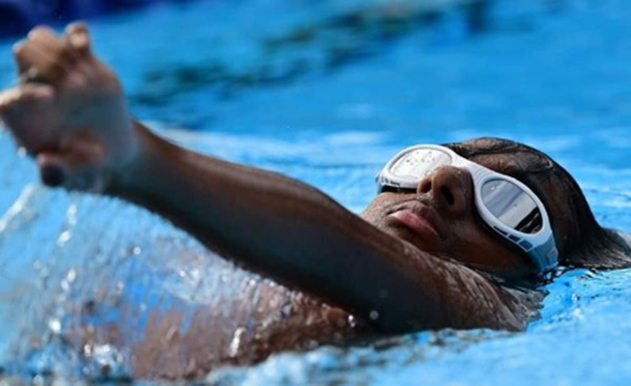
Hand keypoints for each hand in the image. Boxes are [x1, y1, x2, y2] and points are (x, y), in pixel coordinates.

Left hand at [0, 23, 138, 191]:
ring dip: (64, 53)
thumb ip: (57, 176)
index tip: (51, 99)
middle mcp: (34, 87)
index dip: (25, 93)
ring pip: (43, 39)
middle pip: (24, 54)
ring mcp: (58, 71)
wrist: (112, 152)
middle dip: (49, 66)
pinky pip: (73, 35)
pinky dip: (77, 35)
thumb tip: (44, 162)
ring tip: (85, 81)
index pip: (8, 97)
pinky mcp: (84, 62)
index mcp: (21, 117)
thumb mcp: (75, 178)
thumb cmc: (85, 167)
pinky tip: (84, 46)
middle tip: (78, 90)